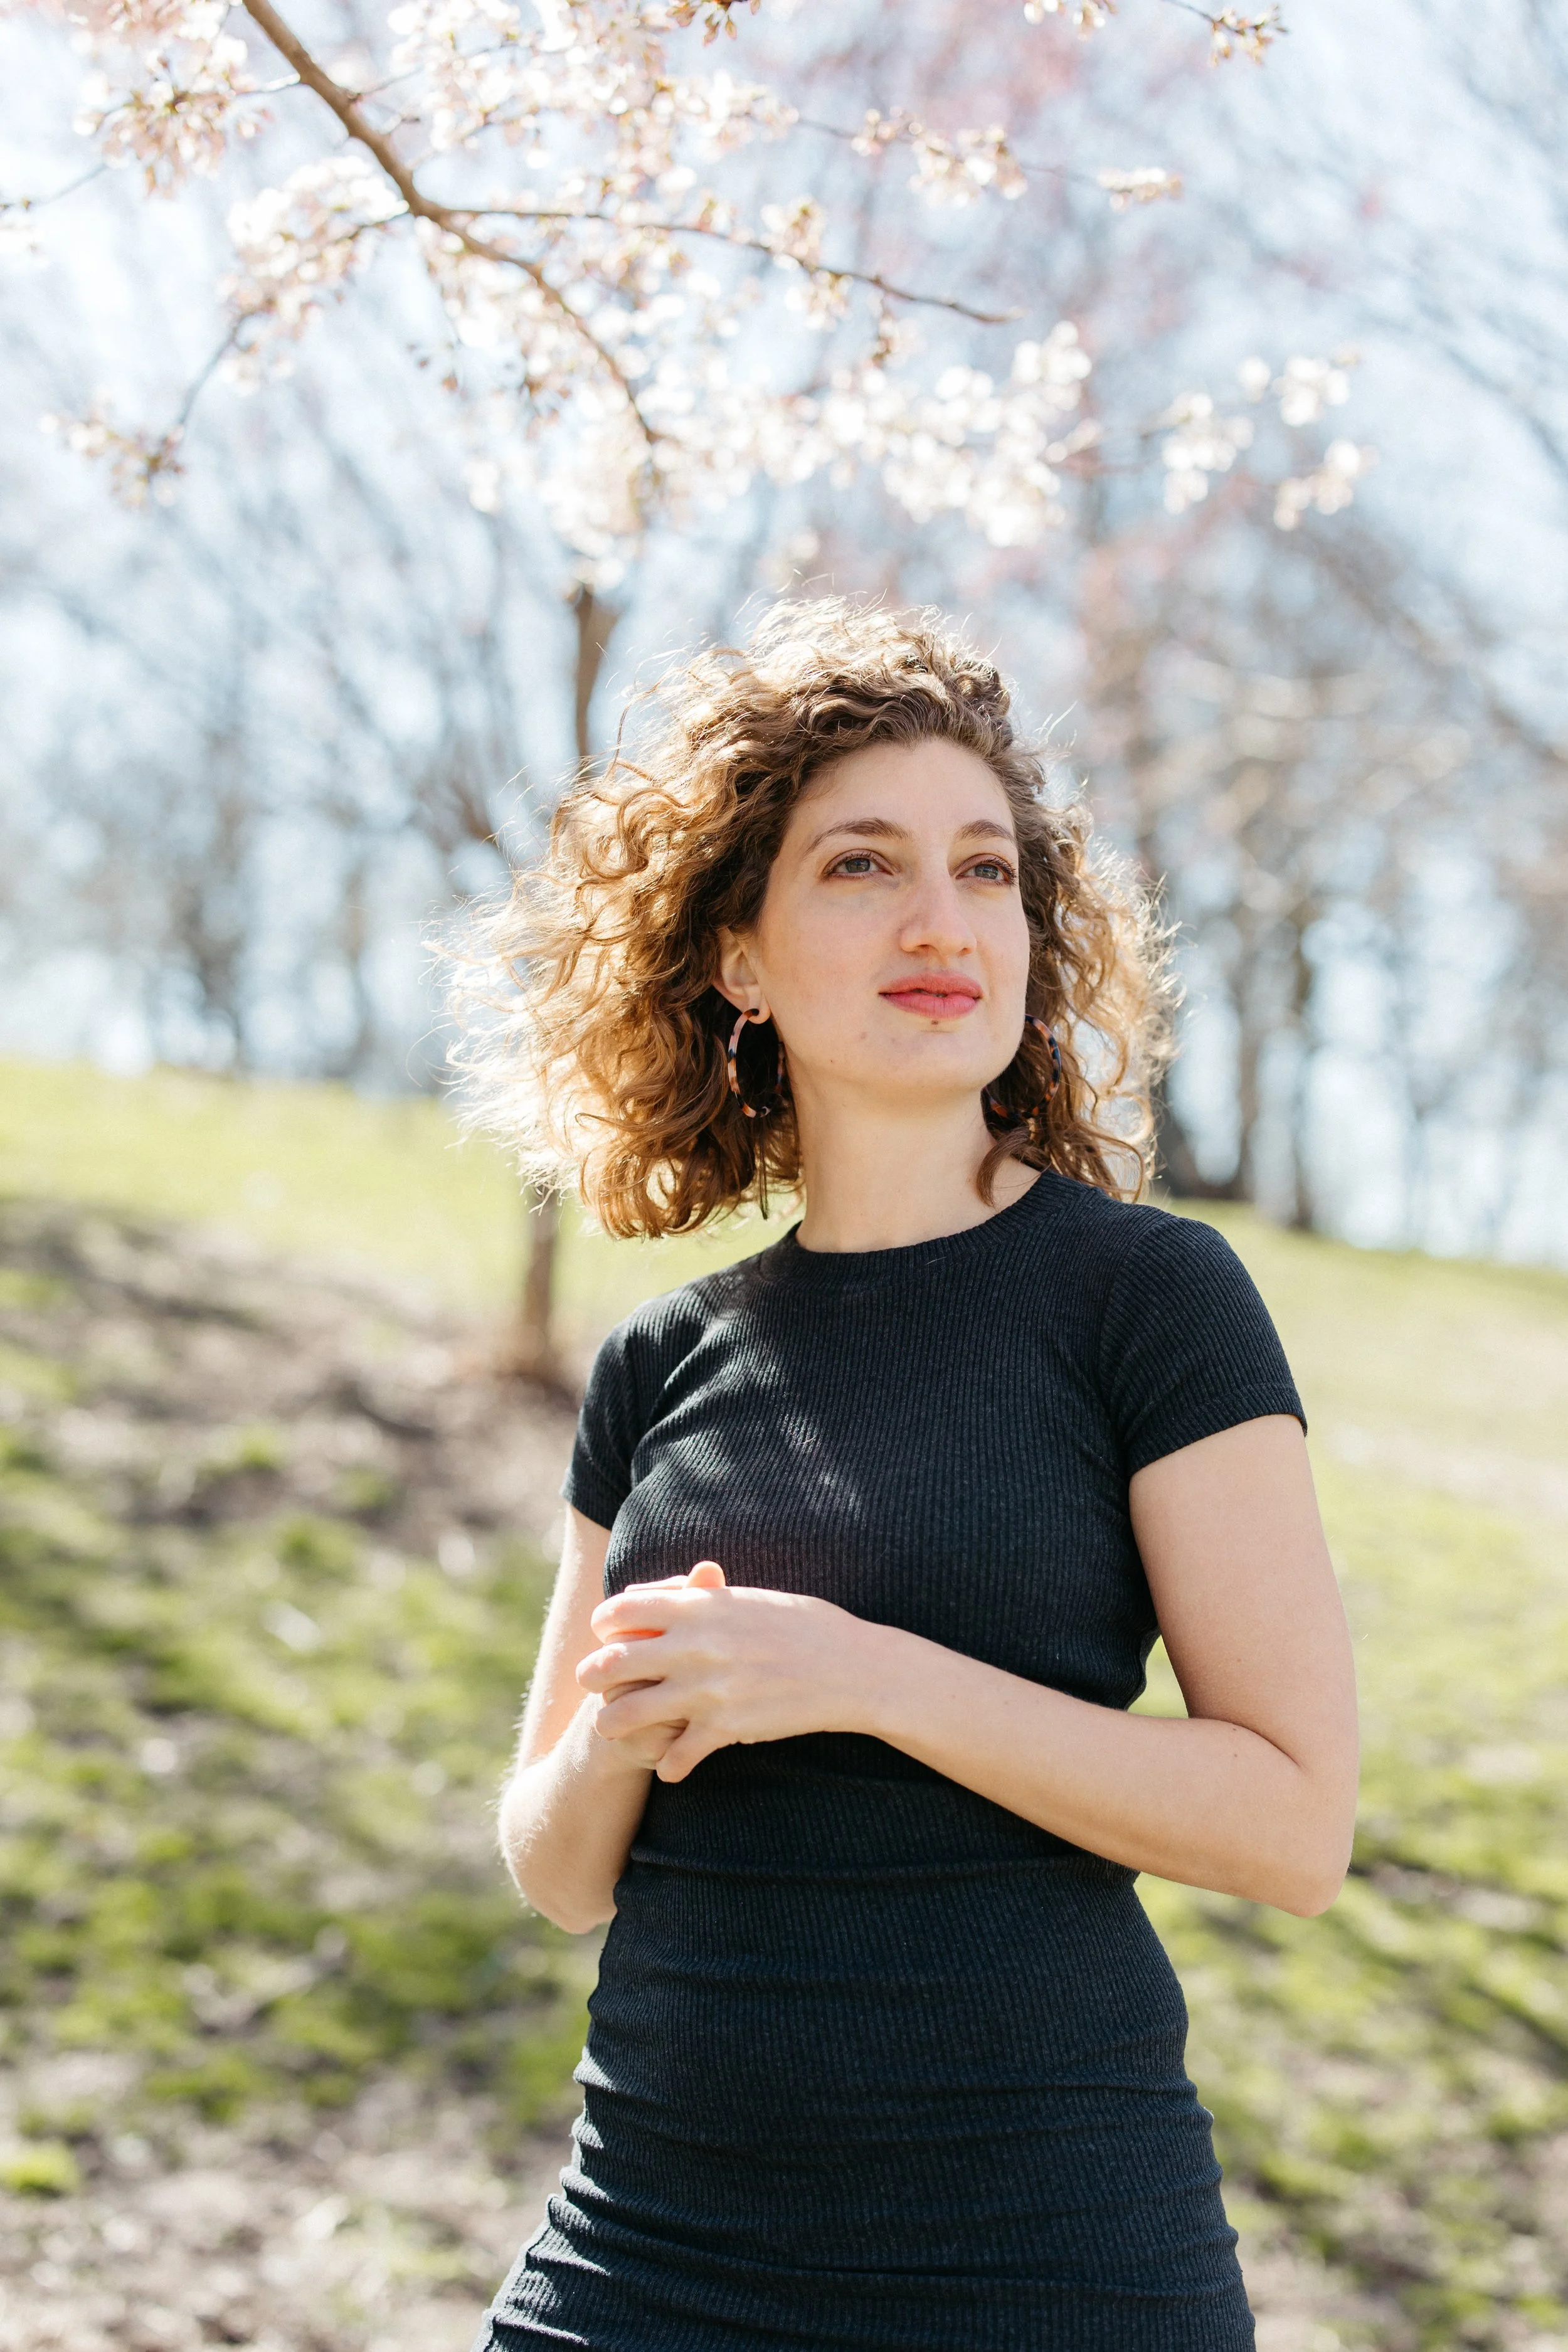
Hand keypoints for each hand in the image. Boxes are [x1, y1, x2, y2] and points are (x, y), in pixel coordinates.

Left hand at [577, 1561, 868, 1781]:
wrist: (850, 1667)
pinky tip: (669, 1769)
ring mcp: (708, 1688)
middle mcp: (695, 1644)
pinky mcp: (726, 1726)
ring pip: (631, 1712)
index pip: (623, 1608)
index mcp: (700, 1605)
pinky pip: (677, 1753)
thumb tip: (659, 1591)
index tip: (606, 1634)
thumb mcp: (747, 1598)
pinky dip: (669, 1765)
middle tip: (590, 1683)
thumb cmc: (804, 1625)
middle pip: (613, 1661)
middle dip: (593, 1675)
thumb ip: (699, 1598)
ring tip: (608, 1726)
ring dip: (612, 1722)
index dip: (606, 1623)